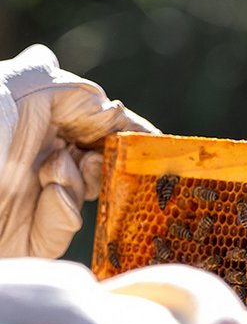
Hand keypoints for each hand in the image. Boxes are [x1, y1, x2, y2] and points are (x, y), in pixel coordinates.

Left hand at [0, 44, 159, 257]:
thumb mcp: (4, 90)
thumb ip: (62, 86)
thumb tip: (108, 102)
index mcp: (28, 114)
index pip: (92, 119)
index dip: (123, 128)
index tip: (154, 143)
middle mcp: (33, 154)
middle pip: (96, 157)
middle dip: (109, 159)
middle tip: (109, 160)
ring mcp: (31, 197)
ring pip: (86, 192)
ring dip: (80, 181)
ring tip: (55, 175)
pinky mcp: (28, 237)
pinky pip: (67, 226)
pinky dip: (63, 212)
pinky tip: (45, 198)